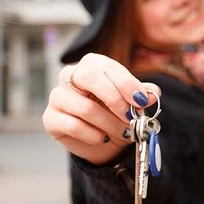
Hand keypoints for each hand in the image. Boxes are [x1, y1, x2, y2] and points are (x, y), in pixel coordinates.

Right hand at [42, 53, 160, 164]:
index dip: (127, 84)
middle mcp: (70, 75)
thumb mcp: (132, 102)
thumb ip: (142, 95)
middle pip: (90, 78)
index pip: (108, 67)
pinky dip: (94, 135)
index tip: (142, 101)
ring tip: (124, 133)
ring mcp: (57, 96)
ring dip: (110, 124)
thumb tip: (153, 94)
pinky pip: (74, 126)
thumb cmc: (115, 113)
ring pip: (85, 108)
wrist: (100, 139)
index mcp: (92, 64)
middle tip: (131, 117)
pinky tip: (103, 138)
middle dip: (115, 99)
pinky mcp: (50, 118)